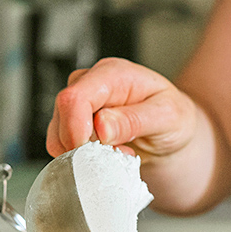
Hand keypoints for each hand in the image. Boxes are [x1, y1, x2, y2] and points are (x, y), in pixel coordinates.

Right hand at [46, 57, 197, 158]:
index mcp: (113, 74)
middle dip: (83, 144)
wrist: (172, 132)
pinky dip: (82, 157)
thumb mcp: (168, 117)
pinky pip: (62, 144)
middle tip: (118, 152)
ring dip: (84, 153)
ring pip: (57, 132)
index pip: (75, 97)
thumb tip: (102, 126)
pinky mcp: (74, 122)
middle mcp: (91, 83)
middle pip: (62, 115)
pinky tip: (106, 153)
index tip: (91, 152)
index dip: (76, 129)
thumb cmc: (173, 119)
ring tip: (117, 151)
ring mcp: (80, 103)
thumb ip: (135, 120)